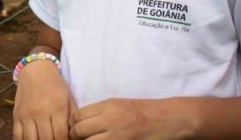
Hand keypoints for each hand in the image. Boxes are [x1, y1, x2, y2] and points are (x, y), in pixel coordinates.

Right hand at [13, 60, 75, 139]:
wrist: (36, 69)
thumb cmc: (56, 85)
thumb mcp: (68, 98)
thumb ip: (73, 117)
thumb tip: (75, 135)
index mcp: (57, 107)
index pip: (61, 135)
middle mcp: (41, 111)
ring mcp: (26, 114)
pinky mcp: (16, 115)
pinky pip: (17, 135)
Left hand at [69, 98, 194, 139]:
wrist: (168, 120)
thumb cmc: (143, 112)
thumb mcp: (119, 105)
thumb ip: (99, 112)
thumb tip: (78, 122)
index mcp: (108, 106)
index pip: (77, 116)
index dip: (73, 124)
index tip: (76, 129)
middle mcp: (110, 120)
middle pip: (78, 131)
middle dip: (75, 137)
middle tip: (79, 139)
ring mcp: (117, 136)